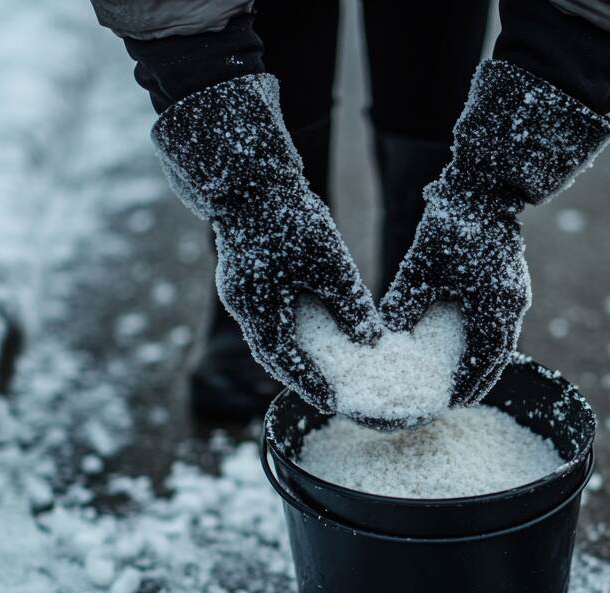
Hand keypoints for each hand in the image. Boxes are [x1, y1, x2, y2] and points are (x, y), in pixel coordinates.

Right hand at [213, 190, 379, 410]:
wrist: (252, 174)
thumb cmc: (291, 214)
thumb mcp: (329, 262)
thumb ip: (349, 304)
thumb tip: (371, 340)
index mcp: (257, 307)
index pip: (283, 361)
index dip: (309, 383)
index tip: (333, 401)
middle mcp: (241, 304)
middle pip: (272, 354)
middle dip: (300, 375)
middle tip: (329, 392)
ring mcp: (238, 290)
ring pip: (267, 335)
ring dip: (292, 353)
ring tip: (322, 368)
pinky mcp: (243, 275)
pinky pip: (265, 316)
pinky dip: (286, 329)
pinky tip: (309, 329)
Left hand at [379, 181, 529, 406]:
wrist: (484, 187)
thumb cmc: (452, 222)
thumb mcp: (422, 265)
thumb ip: (405, 301)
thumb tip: (384, 333)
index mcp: (495, 306)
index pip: (484, 359)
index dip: (469, 383)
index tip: (451, 402)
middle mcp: (511, 304)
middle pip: (498, 356)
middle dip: (478, 380)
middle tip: (457, 400)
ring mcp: (515, 293)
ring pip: (501, 340)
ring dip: (483, 362)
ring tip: (463, 380)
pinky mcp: (511, 282)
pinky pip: (501, 323)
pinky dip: (486, 341)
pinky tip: (467, 344)